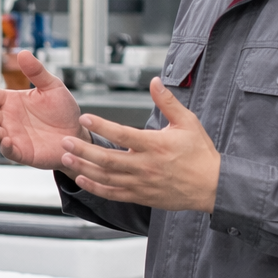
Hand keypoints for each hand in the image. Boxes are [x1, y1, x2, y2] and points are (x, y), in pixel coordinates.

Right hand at [0, 53, 82, 168]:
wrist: (77, 134)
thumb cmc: (62, 110)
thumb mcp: (52, 86)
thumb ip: (37, 72)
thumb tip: (23, 53)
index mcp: (10, 101)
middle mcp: (7, 119)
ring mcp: (12, 136)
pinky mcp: (22, 152)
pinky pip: (9, 151)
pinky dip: (5, 147)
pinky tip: (6, 140)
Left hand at [58, 78, 220, 212]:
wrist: (212, 186)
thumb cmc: (200, 153)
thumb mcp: (187, 122)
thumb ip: (168, 102)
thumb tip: (154, 81)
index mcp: (156, 145)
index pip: (122, 134)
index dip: (101, 125)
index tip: (85, 117)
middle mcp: (146, 165)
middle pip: (108, 158)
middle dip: (83, 149)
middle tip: (65, 140)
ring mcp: (142, 183)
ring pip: (106, 177)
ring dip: (84, 167)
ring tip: (66, 157)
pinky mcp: (141, 195)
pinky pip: (113, 193)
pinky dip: (95, 187)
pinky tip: (82, 178)